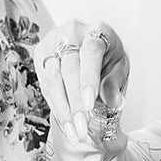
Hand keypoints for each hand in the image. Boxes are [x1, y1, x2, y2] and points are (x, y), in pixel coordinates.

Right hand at [34, 21, 129, 142]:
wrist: (91, 53)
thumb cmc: (108, 60)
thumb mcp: (120, 68)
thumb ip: (115, 82)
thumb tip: (112, 101)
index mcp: (98, 30)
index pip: (90, 52)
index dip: (89, 79)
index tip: (89, 105)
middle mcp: (72, 32)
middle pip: (69, 68)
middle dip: (75, 101)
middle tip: (82, 127)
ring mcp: (53, 42)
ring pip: (53, 78)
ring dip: (63, 108)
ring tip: (74, 131)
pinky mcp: (41, 55)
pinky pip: (45, 84)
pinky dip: (55, 106)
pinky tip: (65, 123)